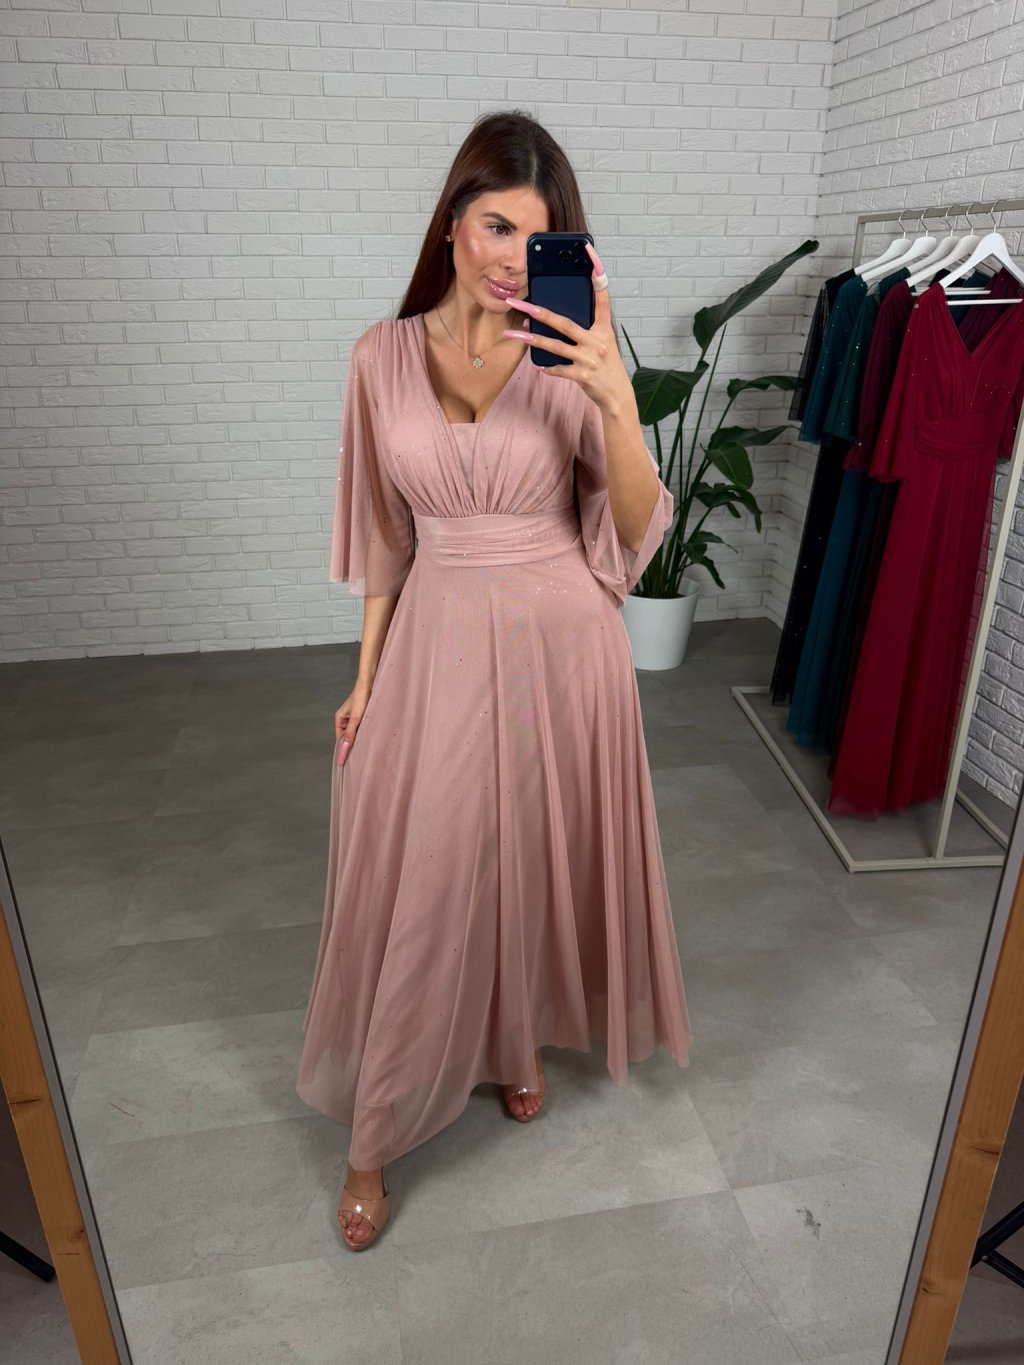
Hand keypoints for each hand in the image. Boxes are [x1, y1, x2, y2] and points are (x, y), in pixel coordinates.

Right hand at [334, 680, 371, 765]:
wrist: (370, 685)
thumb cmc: (361, 699)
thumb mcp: (356, 718)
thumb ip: (350, 733)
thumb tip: (344, 747)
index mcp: (339, 719)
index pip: (339, 737)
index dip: (343, 747)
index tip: (348, 758)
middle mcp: (345, 719)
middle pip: (347, 735)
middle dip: (352, 742)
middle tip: (360, 753)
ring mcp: (354, 717)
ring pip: (355, 731)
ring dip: (360, 736)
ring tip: (366, 744)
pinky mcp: (362, 715)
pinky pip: (361, 727)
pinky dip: (364, 731)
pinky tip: (370, 735)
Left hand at [502, 242, 631, 412]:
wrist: (617, 395)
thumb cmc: (606, 366)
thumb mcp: (603, 343)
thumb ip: (585, 329)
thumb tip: (554, 320)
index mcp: (603, 329)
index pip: (602, 297)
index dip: (597, 274)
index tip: (589, 252)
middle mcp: (597, 341)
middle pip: (564, 323)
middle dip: (540, 313)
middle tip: (520, 304)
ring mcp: (589, 359)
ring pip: (555, 347)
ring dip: (533, 341)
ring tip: (513, 335)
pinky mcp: (583, 375)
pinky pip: (559, 370)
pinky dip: (548, 368)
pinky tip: (537, 366)